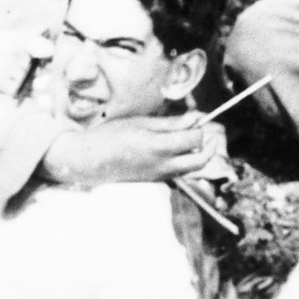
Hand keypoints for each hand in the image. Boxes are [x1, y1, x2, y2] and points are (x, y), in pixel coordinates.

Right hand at [42, 113, 223, 186]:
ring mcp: (160, 176)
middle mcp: (163, 165)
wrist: (89, 160)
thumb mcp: (141, 122)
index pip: (195, 139)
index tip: (197, 117)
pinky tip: (176, 150)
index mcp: (159, 147)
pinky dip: (186, 162)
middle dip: (208, 146)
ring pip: (192, 169)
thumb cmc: (112, 135)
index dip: (200, 127)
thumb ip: (171, 123)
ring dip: (198, 155)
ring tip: (190, 139)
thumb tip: (196, 118)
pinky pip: (179, 173)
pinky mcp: (155, 181)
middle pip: (201, 161)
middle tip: (205, 132)